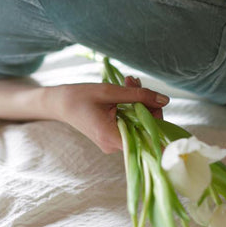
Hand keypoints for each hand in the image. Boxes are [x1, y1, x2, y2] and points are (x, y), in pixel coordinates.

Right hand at [49, 78, 168, 153]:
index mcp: (112, 138)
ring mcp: (113, 142)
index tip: (158, 102)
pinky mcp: (113, 135)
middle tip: (133, 81)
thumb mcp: (111, 92)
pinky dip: (131, 106)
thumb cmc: (80, 96)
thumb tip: (165, 100)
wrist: (60, 103)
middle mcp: (114, 145)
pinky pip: (130, 122)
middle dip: (145, 103)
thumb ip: (139, 96)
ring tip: (128, 81)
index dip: (157, 120)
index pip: (146, 136)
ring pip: (138, 123)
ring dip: (138, 101)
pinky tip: (126, 90)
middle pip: (144, 128)